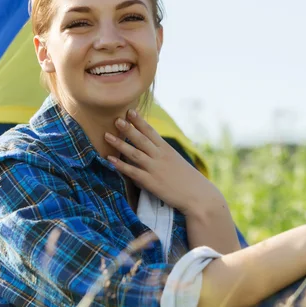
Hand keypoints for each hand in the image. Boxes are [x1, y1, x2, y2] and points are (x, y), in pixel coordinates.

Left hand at [104, 109, 219, 215]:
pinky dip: (121, 165)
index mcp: (167, 150)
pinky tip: (110, 159)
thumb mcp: (177, 162)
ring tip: (107, 135)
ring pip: (135, 153)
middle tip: (116, 118)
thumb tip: (151, 152)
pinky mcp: (151, 182)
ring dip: (120, 144)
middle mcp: (160, 156)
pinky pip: (133, 172)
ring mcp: (155, 169)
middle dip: (128, 128)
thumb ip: (163, 156)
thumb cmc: (189, 180)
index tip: (130, 111)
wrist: (198, 195)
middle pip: (141, 139)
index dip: (140, 121)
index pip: (151, 132)